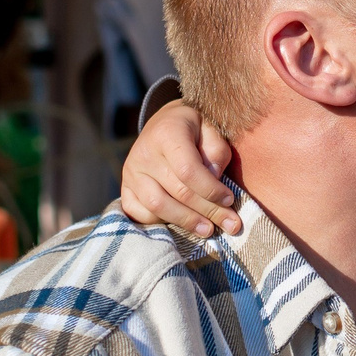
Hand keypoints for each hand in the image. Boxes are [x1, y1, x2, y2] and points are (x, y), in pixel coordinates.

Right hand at [118, 100, 240, 238]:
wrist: (163, 126)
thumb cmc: (194, 132)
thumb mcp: (212, 131)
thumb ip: (216, 154)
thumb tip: (214, 183)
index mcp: (166, 134)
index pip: (188, 170)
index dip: (211, 190)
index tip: (230, 200)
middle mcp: (143, 154)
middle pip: (177, 192)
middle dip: (208, 211)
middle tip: (230, 223)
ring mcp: (131, 173)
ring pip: (158, 206)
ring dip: (187, 221)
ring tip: (208, 229)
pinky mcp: (126, 188)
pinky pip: (140, 213)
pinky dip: (160, 222)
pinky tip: (181, 223)